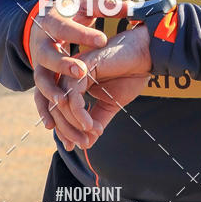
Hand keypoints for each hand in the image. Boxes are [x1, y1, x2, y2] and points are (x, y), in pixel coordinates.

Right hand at [30, 0, 108, 149]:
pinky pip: (39, 98)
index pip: (67, 27)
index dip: (83, 34)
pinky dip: (45, 111)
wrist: (46, 23)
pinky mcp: (41, 79)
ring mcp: (39, 64)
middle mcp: (42, 44)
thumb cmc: (71, 13)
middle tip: (82, 70)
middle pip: (49, 55)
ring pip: (41, 80)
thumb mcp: (86, 5)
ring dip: (52, 93)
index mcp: (53, 21)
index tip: (102, 39)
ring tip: (65, 103)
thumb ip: (106, 6)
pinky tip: (53, 126)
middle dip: (64, 63)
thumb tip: (128, 6)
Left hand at [55, 24, 152, 148]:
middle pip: (55, 107)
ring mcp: (74, 70)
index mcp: (74, 82)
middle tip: (83, 143)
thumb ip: (96, 120)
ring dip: (73, 125)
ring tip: (91, 134)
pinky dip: (79, 113)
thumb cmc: (130, 74)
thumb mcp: (111, 104)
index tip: (73, 146)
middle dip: (67, 130)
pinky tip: (90, 124)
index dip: (63, 130)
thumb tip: (86, 143)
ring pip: (61, 103)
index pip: (58, 109)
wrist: (146, 55)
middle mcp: (69, 75)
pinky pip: (72, 96)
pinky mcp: (82, 67)